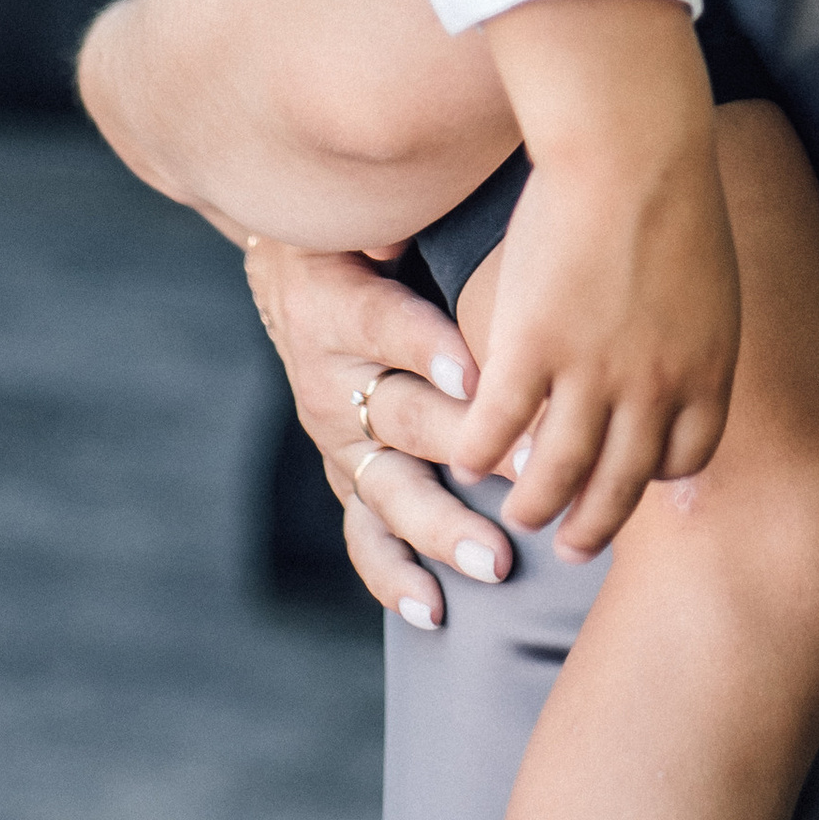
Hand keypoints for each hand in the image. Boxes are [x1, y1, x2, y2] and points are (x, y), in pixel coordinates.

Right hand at [241, 238, 514, 628]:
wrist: (294, 273)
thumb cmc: (360, 231)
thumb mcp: (370, 208)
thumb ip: (395, 216)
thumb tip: (397, 224)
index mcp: (335, 306)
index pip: (383, 325)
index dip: (426, 348)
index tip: (474, 374)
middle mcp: (331, 379)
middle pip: (396, 417)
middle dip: (461, 448)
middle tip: (524, 472)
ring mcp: (339, 439)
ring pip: (387, 489)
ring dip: (442, 528)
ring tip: (495, 562)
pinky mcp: (348, 475)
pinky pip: (365, 535)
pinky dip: (396, 575)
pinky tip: (435, 610)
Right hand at [447, 0, 738, 553]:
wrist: (631, 141)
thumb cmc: (672, 187)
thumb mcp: (709, 277)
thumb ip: (697, 331)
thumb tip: (694, 359)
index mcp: (706, 367)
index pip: (687, 456)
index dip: (657, 481)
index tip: (636, 490)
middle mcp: (654, 387)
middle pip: (622, 486)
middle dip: (595, 525)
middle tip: (572, 545)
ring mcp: (591, 374)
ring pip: (555, 475)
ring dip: (532, 506)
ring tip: (516, 516)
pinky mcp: (531, 349)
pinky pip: (496, 428)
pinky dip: (478, 453)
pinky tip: (466, 459)